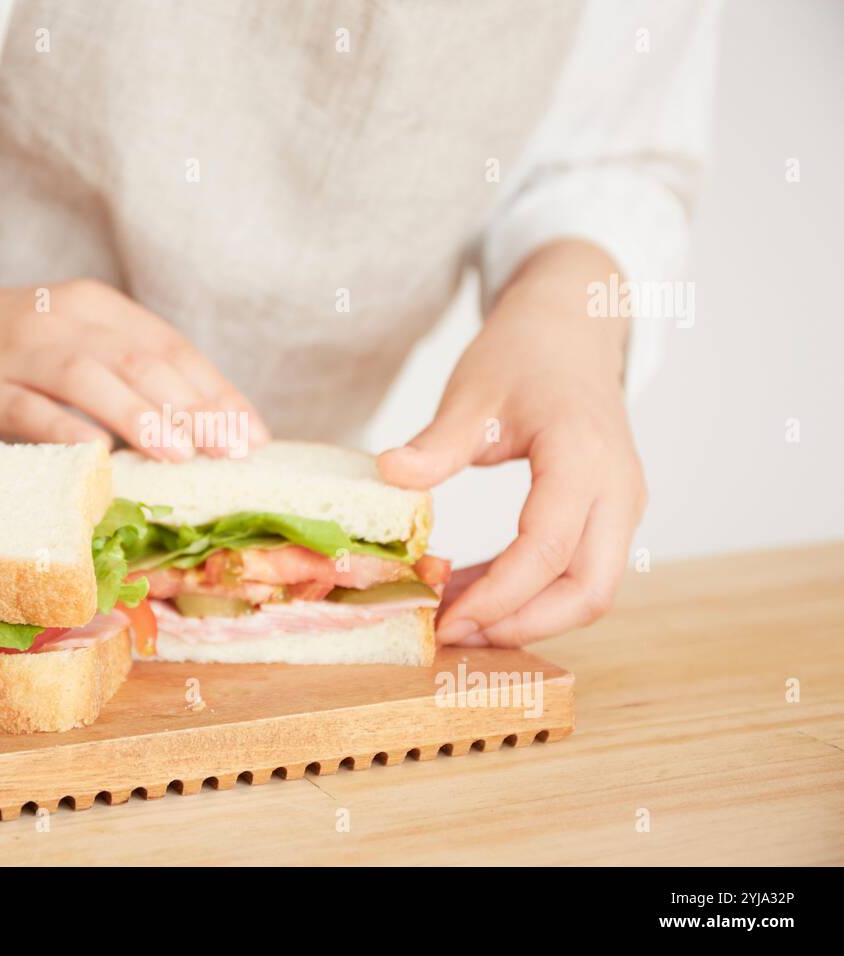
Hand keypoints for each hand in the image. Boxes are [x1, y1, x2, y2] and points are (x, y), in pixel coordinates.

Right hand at [0, 273, 269, 458]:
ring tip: (181, 453)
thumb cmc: (12, 346)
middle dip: (194, 408)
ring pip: (90, 379)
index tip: (254, 436)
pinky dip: (68, 431)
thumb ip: (126, 371)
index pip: (172, 348)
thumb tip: (200, 432)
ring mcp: (23, 351)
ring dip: (140, 415)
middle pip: (141, 360)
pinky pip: (31, 409)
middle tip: (233, 451)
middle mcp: (67, 321)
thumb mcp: (76, 342)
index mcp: (100, 308)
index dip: (217, 392)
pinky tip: (100, 455)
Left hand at [377, 242, 647, 645]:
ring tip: (455, 616)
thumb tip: (388, 474)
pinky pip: (580, 572)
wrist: (572, 327)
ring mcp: (621, 505)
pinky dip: (531, 593)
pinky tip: (474, 590)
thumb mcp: (472, 391)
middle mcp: (618, 489)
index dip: (497, 596)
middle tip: (452, 635)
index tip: (444, 620)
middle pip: (589, 591)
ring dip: (526, 616)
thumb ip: (436, 443)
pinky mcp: (610, 514)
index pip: (548, 550)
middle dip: (521, 625)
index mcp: (583, 456)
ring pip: (591, 590)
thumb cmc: (524, 354)